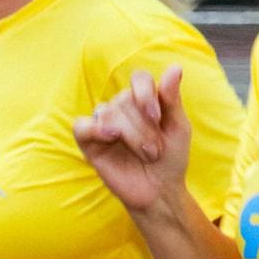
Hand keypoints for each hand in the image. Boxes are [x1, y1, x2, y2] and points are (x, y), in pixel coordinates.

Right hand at [73, 66, 192, 214]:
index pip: (139, 79)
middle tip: (156, 151)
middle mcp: (122, 107)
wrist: (159, 191)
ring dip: (130, 134)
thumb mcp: (178, 128)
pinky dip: (95, 129)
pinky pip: (81, 126)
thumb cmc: (171, 158)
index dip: (145, 93)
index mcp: (144, 99)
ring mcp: (104, 123)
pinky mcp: (89, 142)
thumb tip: (175, 67)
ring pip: (108, 111)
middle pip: (125, 99)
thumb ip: (172, 99)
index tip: (156, 116)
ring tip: (145, 154)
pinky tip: (111, 137)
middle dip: (144, 127)